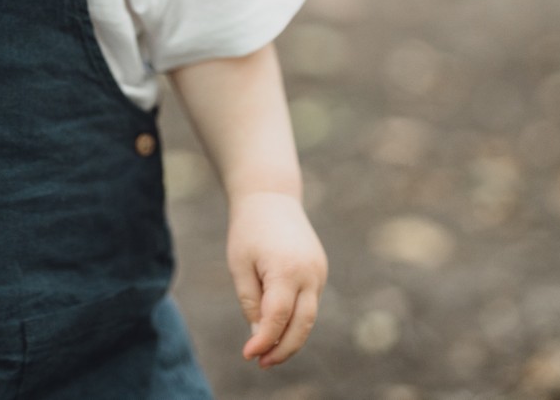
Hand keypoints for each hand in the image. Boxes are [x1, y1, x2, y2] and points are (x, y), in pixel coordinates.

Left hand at [226, 191, 326, 367]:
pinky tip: (278, 328)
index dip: (264, 341)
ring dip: (291, 337)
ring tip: (268, 353)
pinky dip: (296, 319)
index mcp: (286, 270)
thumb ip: (251, 303)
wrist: (272, 197)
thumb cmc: (249, 230)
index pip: (277, 318)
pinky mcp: (320, 271)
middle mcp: (309, 273)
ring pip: (309, 317)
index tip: (248, 355)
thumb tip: (261, 337)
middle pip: (301, 324)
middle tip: (261, 363)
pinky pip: (309, 303)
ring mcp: (319, 272)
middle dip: (283, 348)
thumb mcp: (240, 266)